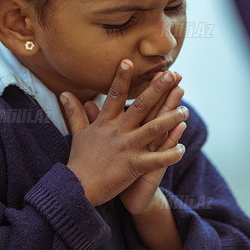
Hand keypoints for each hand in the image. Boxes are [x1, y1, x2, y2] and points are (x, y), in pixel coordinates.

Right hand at [61, 60, 188, 206]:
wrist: (78, 188)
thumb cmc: (80, 160)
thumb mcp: (78, 133)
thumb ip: (75, 111)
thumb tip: (64, 93)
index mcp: (105, 122)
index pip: (115, 95)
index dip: (122, 78)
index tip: (129, 61)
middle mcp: (118, 131)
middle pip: (141, 106)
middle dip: (158, 89)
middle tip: (173, 74)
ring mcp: (127, 148)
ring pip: (154, 129)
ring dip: (171, 118)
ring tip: (186, 109)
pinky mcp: (134, 166)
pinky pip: (157, 159)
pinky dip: (170, 154)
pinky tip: (182, 148)